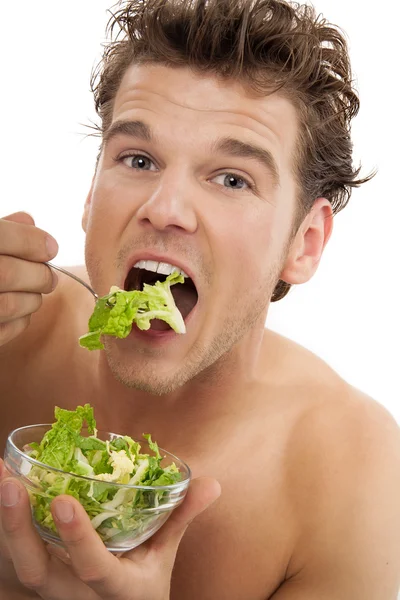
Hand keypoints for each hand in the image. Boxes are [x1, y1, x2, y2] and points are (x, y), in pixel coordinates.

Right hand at [0, 212, 58, 347]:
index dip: (32, 241)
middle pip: (7, 274)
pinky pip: (4, 331)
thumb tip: (29, 222)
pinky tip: (18, 310)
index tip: (51, 247)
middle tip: (49, 277)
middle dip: (39, 275)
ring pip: (9, 305)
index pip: (0, 236)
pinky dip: (20, 320)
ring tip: (34, 293)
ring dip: (32, 299)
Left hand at [0, 458, 220, 599]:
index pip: (93, 569)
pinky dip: (4, 526)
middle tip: (10, 482)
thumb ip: (181, 517)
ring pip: (16, 567)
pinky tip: (2, 487)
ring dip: (5, 523)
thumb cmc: (144, 583)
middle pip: (37, 572)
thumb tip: (213, 484)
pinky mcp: (37, 582)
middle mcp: (76, 595)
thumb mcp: (165, 555)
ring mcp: (52, 591)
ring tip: (1, 477)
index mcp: (116, 589)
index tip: (64, 501)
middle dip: (18, 529)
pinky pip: (11, 558)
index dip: (78, 539)